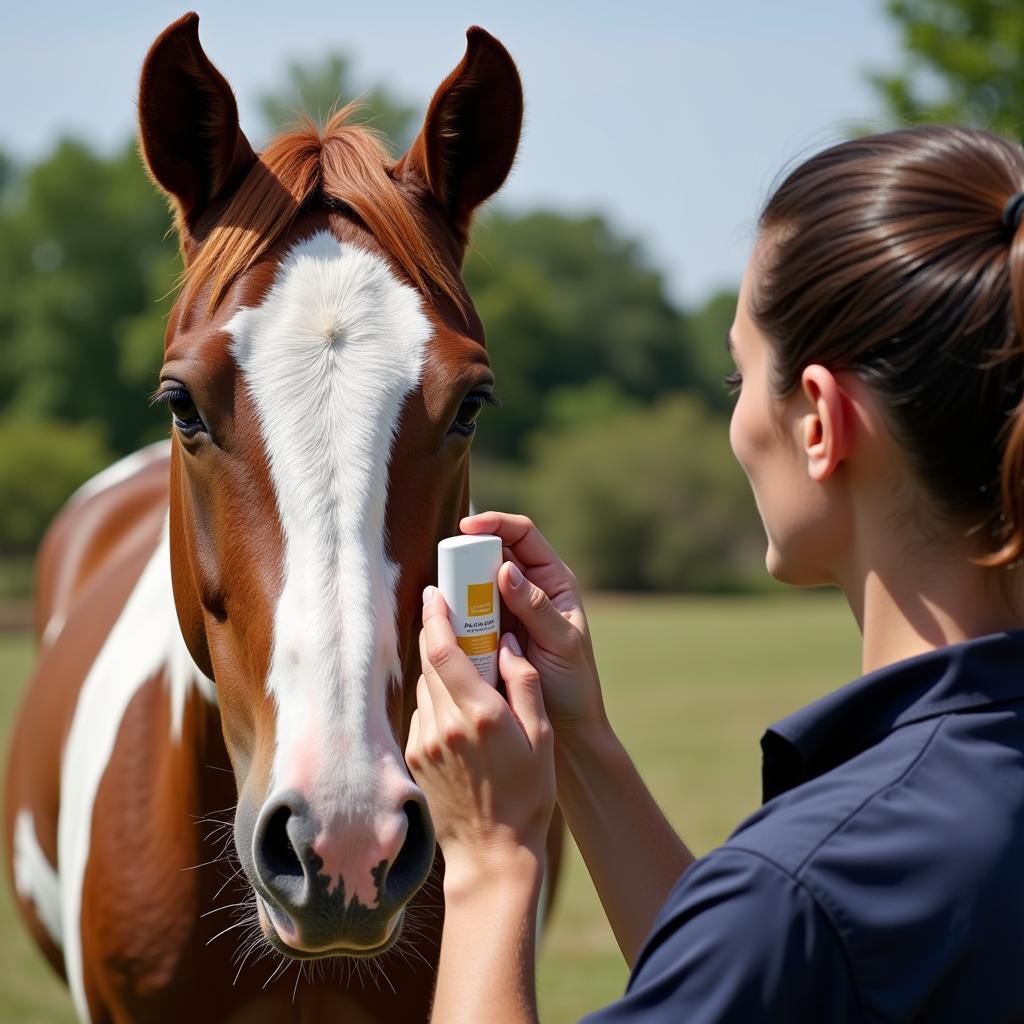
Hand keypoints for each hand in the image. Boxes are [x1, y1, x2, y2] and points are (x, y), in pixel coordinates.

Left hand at [406, 588, 554, 883]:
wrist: (492, 852)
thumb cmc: (527, 794)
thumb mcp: (540, 736)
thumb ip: (525, 683)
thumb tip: (508, 640)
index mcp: (479, 715)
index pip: (443, 651)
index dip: (436, 616)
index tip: (436, 592)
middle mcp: (444, 725)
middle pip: (428, 661)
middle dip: (438, 632)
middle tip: (453, 613)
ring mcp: (425, 742)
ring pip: (424, 685)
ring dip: (439, 667)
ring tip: (465, 666)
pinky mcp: (415, 756)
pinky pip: (423, 711)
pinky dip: (437, 698)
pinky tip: (459, 708)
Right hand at [461, 511, 607, 743]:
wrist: (568, 730)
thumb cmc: (574, 685)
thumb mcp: (563, 644)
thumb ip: (537, 608)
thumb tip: (507, 569)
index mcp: (553, 581)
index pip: (523, 535)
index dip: (495, 524)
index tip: (467, 528)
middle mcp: (529, 589)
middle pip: (493, 554)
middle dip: (468, 554)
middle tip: (447, 569)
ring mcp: (507, 611)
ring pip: (476, 583)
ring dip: (458, 585)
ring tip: (443, 597)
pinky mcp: (489, 635)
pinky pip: (467, 614)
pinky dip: (455, 613)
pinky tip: (444, 620)